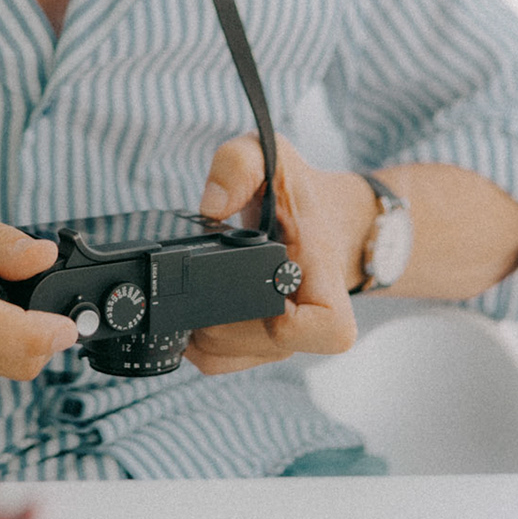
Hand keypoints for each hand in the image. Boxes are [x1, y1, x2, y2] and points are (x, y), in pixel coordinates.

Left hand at [184, 133, 368, 373]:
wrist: (324, 221)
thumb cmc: (300, 194)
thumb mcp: (274, 157)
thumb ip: (238, 165)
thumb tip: (210, 205)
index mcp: (324, 282)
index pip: (321, 330)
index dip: (287, 324)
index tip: (261, 288)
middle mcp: (307, 321)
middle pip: (252, 345)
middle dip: (217, 313)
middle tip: (198, 277)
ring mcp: (282, 341)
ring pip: (229, 358)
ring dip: (201, 326)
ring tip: (196, 287)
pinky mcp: (259, 348)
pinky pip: (218, 361)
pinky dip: (195, 338)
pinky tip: (192, 304)